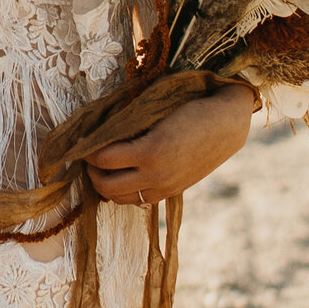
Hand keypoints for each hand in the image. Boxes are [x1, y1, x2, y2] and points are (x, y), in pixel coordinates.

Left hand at [83, 81, 255, 204]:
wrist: (227, 124)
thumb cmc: (191, 106)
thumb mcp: (156, 111)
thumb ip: (128, 124)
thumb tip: (96, 130)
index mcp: (150, 150)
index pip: (103, 159)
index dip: (86, 151)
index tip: (81, 142)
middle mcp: (156, 174)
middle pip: (106, 186)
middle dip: (91, 172)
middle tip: (88, 157)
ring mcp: (164, 186)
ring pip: (119, 199)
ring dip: (105, 185)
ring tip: (103, 168)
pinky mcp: (171, 192)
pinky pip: (137, 200)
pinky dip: (124, 191)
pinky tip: (123, 176)